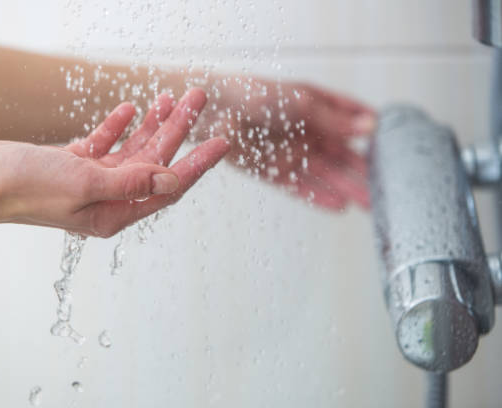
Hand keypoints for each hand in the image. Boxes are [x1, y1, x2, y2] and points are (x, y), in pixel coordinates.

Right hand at [0, 88, 228, 236]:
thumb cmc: (27, 188)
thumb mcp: (86, 184)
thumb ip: (131, 181)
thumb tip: (171, 180)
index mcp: (115, 212)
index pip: (168, 188)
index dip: (197, 164)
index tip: (221, 142)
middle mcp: (107, 199)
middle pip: (154, 162)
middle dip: (178, 130)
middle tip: (197, 98)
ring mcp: (90, 182)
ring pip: (132, 150)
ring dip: (152, 124)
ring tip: (171, 96)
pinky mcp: (72, 165)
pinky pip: (103, 145)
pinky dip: (117, 127)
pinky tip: (130, 109)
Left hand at [204, 78, 375, 209]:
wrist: (215, 110)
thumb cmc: (256, 94)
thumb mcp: (301, 102)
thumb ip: (334, 119)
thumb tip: (371, 126)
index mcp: (318, 109)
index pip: (353, 122)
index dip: (375, 135)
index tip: (398, 150)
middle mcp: (308, 133)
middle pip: (343, 155)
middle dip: (366, 172)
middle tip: (390, 189)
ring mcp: (292, 153)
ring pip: (326, 175)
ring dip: (348, 188)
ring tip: (371, 204)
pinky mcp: (274, 171)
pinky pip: (301, 187)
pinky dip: (319, 196)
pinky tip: (340, 207)